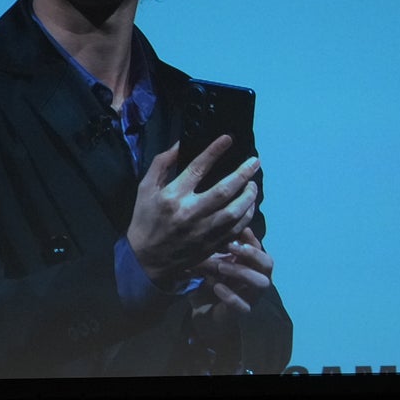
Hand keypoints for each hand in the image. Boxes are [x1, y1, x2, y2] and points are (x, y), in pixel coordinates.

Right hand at [127, 135, 261, 284]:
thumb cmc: (146, 219)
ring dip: (248, 196)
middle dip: (243, 174)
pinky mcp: (212, 245)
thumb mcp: (145, 188)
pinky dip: (246, 216)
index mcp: (172, 196)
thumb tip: (181, 144)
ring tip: (253, 184)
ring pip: (234, 212)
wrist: (147, 260)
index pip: (197, 168)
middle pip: (223, 191)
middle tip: (255, 162)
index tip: (228, 139)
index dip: (214, 152)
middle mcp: (190, 213)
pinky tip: (249, 205)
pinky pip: (236, 229)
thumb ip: (162, 164)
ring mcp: (203, 231)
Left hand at [190, 227, 275, 331]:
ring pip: (261, 283)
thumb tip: (232, 228)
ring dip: (243, 272)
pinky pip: (243, 305)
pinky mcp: (243, 313)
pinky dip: (230, 295)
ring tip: (220, 266)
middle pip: (268, 264)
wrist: (205, 312)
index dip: (251, 241)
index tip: (238, 232)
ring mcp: (253, 297)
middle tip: (231, 247)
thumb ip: (224, 249)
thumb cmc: (214, 283)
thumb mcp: (216, 262)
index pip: (260, 250)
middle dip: (252, 254)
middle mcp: (259, 281)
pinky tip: (216, 287)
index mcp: (254, 267)